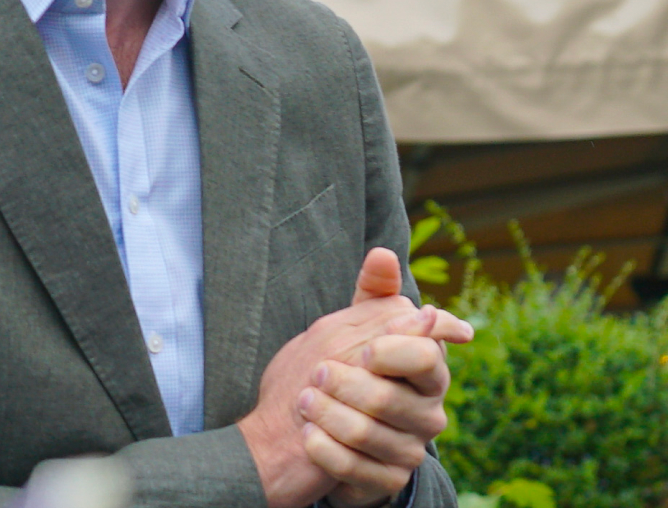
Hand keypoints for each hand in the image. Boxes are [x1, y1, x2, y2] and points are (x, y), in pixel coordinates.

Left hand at [237, 249, 471, 507]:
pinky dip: (322, 448)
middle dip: (343, 382)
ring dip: (326, 413)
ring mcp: (411, 449)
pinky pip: (353, 468)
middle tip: (315, 372)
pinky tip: (307, 434)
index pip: (426, 355)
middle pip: (389, 397)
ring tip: (304, 400)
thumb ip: (372, 291)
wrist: (312, 426)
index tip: (363, 349)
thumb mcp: (352, 324)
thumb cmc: (342, 365)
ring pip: (367, 432)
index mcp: (427, 367)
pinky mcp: (388, 481)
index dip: (391, 351)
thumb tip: (383, 253)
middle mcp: (428, 411)